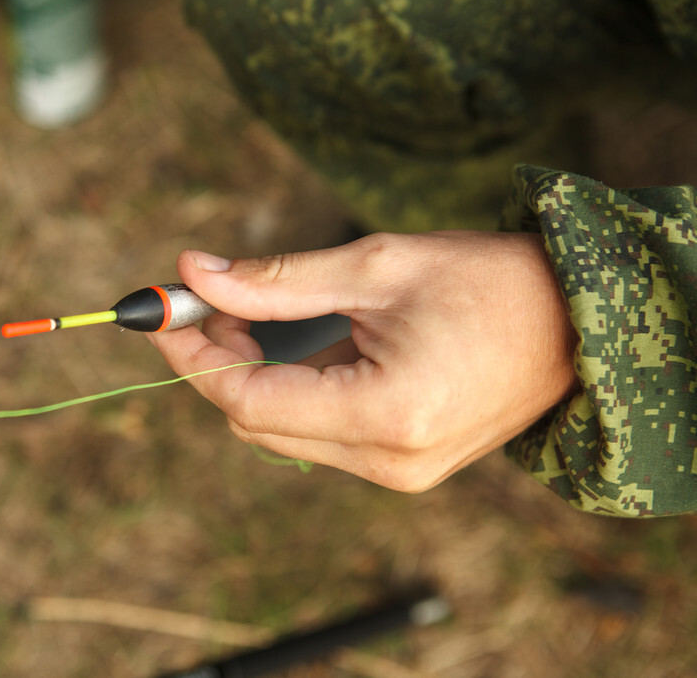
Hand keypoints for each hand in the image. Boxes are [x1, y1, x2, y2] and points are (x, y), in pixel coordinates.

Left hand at [147, 231, 578, 491]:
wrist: (577, 323)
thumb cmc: (490, 282)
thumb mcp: (376, 266)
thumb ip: (277, 281)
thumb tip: (195, 271)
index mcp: (384, 414)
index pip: (246, 399)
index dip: (192, 354)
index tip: (159, 310)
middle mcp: (387, 461)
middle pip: (257, 422)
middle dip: (217, 361)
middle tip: (204, 300)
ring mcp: (397, 472)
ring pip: (283, 431)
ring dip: (252, 374)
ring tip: (246, 313)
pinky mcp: (403, 464)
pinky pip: (320, 432)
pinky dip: (292, 388)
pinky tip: (292, 341)